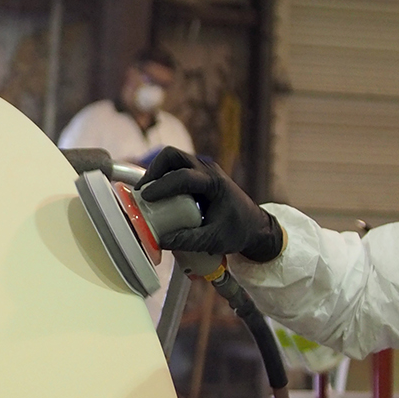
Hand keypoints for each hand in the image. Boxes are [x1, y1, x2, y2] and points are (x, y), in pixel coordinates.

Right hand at [137, 148, 282, 261]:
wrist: (254, 226)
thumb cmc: (238, 230)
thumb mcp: (213, 240)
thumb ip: (187, 241)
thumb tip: (160, 240)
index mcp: (214, 183)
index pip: (183, 176)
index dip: (161, 186)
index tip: (146, 197)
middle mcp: (207, 170)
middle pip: (172, 156)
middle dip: (153, 170)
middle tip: (143, 191)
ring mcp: (203, 170)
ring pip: (172, 159)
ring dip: (156, 173)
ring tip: (147, 194)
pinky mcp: (198, 175)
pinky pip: (175, 169)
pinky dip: (162, 178)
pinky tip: (157, 196)